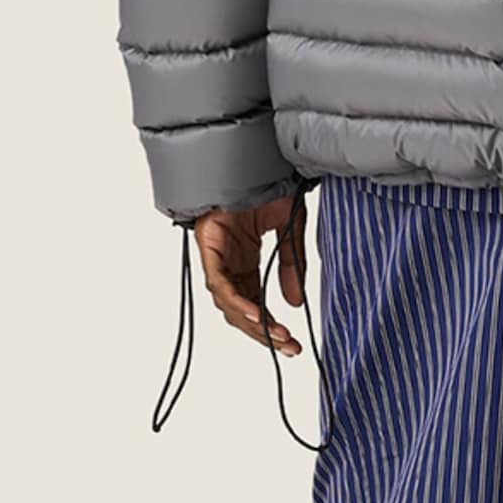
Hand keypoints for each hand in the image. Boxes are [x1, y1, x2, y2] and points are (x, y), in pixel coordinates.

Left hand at [191, 197, 307, 357]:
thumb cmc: (268, 184)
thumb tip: (294, 305)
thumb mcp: (290, 230)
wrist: (256, 155)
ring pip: (228, 301)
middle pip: (239, 309)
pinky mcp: (208, 245)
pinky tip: (255, 315)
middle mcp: (228, 261)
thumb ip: (292, 266)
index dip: (270, 325)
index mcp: (244, 259)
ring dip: (252, 322)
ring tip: (276, 336)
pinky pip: (219, 282)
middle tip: (287, 347)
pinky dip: (236, 300)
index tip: (290, 343)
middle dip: (263, 332)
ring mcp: (216, 254)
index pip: (253, 302)